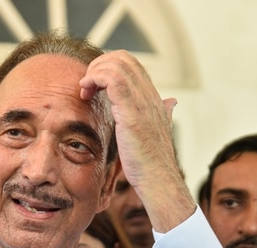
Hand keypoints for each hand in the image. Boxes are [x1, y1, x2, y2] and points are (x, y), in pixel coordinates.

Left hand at [79, 50, 194, 231]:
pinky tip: (85, 93)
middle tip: (87, 86)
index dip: (108, 68)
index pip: (131, 64)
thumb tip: (172, 102)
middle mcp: (149, 94)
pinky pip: (111, 78)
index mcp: (153, 98)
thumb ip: (162, 114)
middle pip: (122, 58)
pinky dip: (93, 78)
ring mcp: (141, 101)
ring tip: (84, 90)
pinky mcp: (131, 110)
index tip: (94, 87)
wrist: (158, 180)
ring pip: (115, 63)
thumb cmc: (151, 163)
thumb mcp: (156, 133)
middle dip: (99, 66)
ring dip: (93, 71)